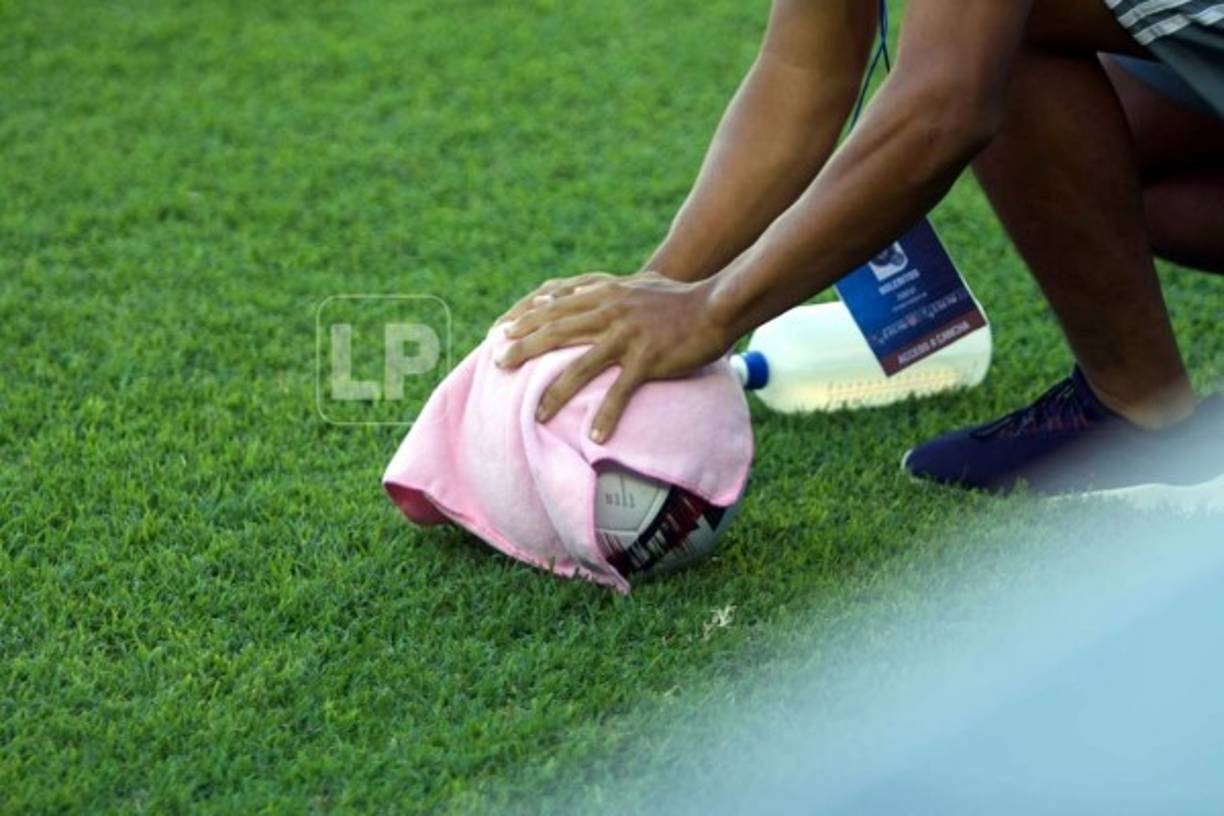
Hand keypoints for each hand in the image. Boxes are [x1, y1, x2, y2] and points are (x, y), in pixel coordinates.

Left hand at [495, 271, 730, 442]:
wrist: (714, 304)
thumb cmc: (676, 297)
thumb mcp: (635, 284)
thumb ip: (602, 288)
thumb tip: (570, 293)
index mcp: (604, 293)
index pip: (554, 305)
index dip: (525, 318)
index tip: (501, 332)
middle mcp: (610, 311)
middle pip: (557, 331)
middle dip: (524, 348)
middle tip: (499, 364)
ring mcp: (628, 336)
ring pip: (582, 366)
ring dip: (556, 391)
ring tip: (537, 413)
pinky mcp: (649, 358)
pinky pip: (622, 391)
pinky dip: (608, 415)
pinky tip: (595, 437)